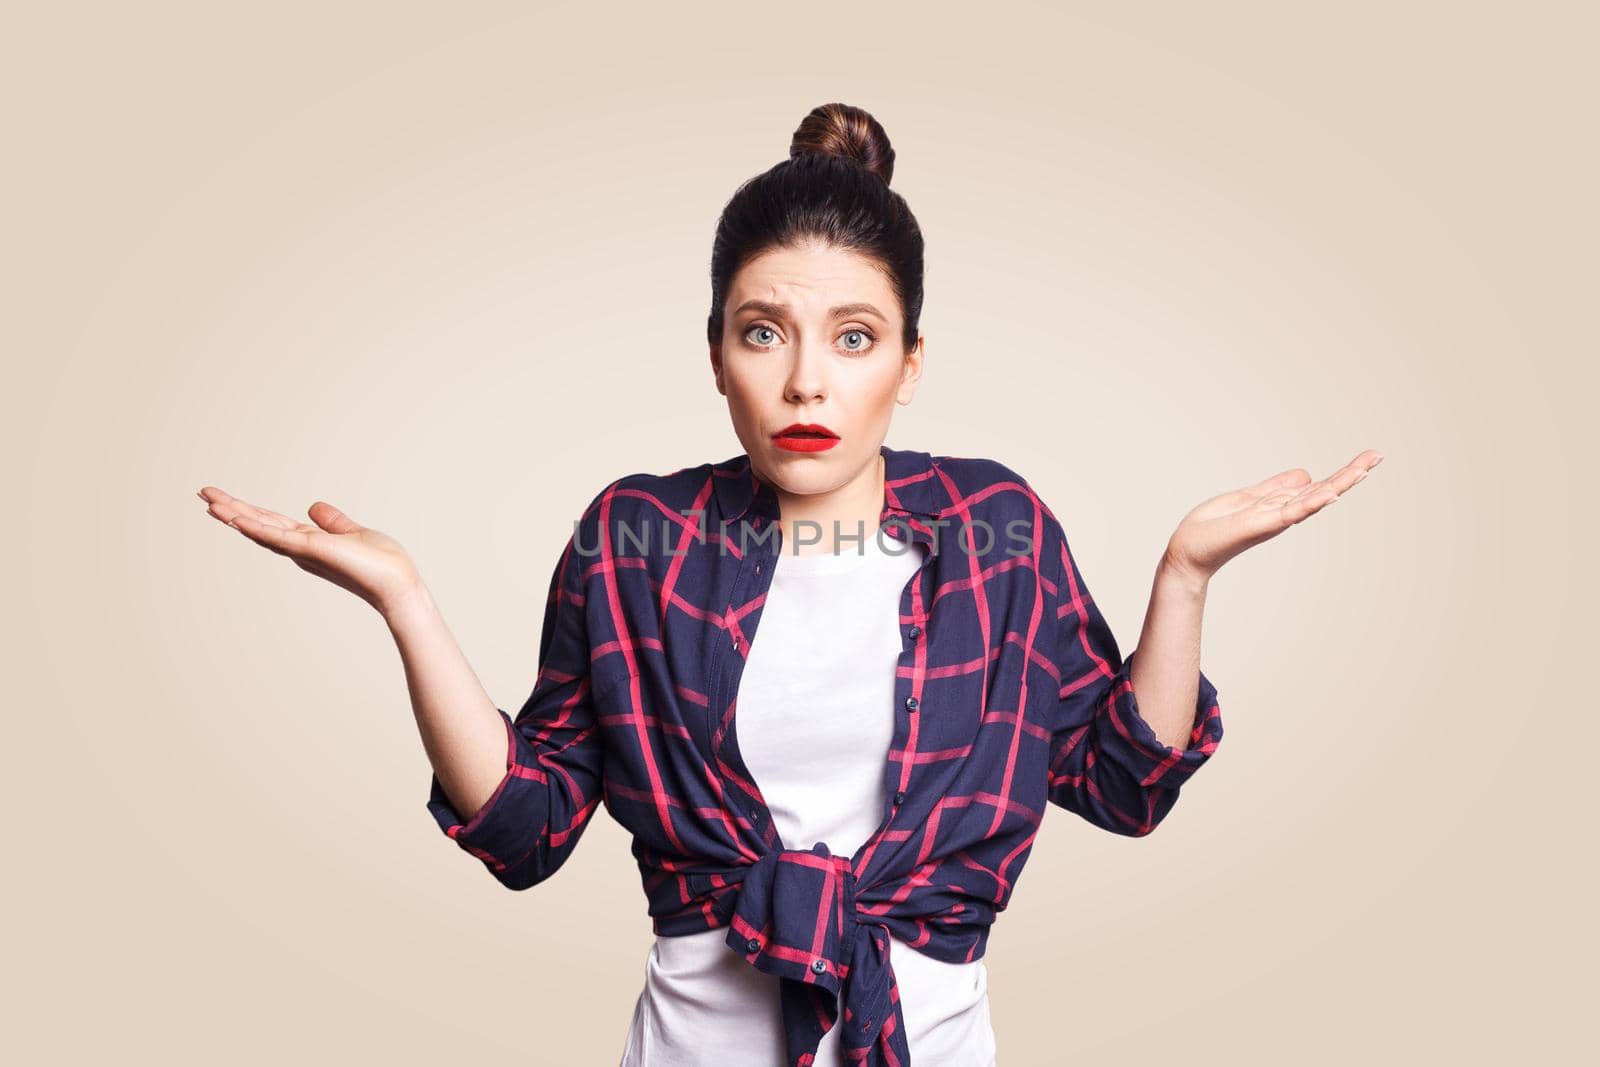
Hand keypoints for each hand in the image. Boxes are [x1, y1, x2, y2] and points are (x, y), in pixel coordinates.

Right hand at [197, 486, 423, 615]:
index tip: (223, 498)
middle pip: (258, 524)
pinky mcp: (312, 550)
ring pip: (260, 529)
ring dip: (234, 515)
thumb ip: (332, 522)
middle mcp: (300, 548)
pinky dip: (257, 528)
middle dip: (230, 509)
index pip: (271, 522)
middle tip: (203, 493)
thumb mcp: (352, 533)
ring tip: (208, 501)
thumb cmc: (381, 564)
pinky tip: (236, 518)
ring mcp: (303, 550)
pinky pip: (278, 537)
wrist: (397, 584)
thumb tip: (314, 507)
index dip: (247, 510)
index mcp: (308, 542)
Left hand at [1163, 449, 1383, 582]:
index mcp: (1281, 504)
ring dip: (1339, 484)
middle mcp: (1284, 513)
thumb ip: (1276, 488)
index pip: (1319, 485)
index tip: (1370, 457)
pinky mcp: (1261, 524)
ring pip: (1314, 499)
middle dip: (1351, 474)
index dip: (1344, 472)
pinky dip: (1309, 504)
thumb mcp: (1249, 497)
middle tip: (1378, 456)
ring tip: (1364, 469)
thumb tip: (1305, 474)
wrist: (1188, 549)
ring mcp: (1275, 519)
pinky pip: (1290, 512)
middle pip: (1325, 490)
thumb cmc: (1214, 527)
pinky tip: (1330, 494)